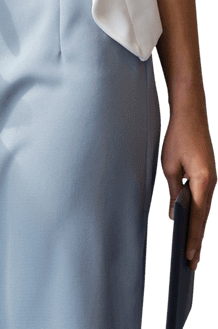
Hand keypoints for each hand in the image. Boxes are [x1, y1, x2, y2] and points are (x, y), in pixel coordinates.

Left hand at [161, 98, 215, 270]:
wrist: (191, 115)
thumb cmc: (178, 138)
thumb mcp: (169, 165)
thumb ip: (174, 191)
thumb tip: (175, 215)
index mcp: (202, 183)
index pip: (197, 217)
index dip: (192, 238)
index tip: (188, 257)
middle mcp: (211, 185)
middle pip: (203, 219)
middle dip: (196, 242)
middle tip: (191, 265)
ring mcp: (212, 182)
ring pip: (204, 212)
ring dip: (197, 230)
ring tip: (191, 251)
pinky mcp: (208, 177)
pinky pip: (203, 202)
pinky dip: (198, 216)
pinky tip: (191, 227)